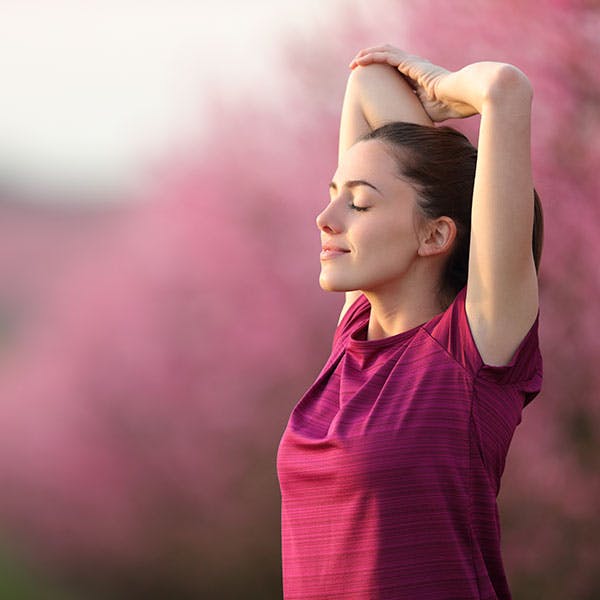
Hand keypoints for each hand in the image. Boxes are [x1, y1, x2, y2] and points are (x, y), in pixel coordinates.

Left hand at [349, 44, 477, 121]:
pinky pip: (387, 57)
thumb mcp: (425, 114)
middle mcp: (415, 68)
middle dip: (371, 62)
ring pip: (385, 54)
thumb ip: (413, 115)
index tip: (366, 84)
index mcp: (418, 79)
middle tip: (355, 69)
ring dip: (367, 57)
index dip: (380, 77)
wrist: (461, 96)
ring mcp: (413, 64)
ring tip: (354, 63)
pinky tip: (361, 61)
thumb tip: (403, 132)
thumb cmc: (449, 107)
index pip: (394, 74)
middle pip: (388, 60)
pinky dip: (373, 57)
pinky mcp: (411, 63)